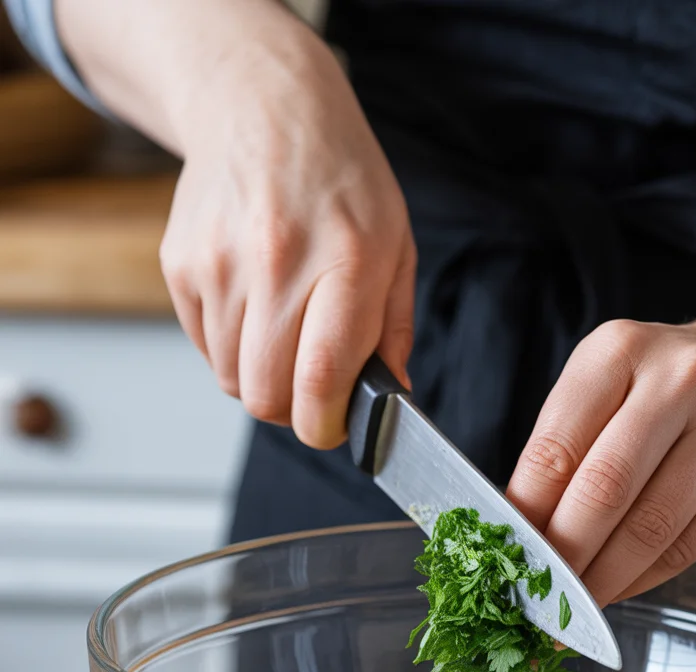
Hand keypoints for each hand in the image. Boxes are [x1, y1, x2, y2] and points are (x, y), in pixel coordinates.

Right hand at [159, 22, 414, 447]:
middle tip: (312, 387)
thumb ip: (393, 328)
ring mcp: (221, 264)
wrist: (261, 105)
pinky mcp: (182, 265)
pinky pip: (206, 348)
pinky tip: (254, 305)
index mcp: (346, 260)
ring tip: (284, 331)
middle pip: (267, 396)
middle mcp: (277, 263)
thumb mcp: (395, 243)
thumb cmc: (340, 179)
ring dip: (261, 377)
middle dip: (294, 410)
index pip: (320, 379)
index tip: (333, 425)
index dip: (325, 425)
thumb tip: (390, 397)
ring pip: (233, 381)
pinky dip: (231, 348)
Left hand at [506, 319, 695, 603]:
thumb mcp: (600, 391)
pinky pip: (689, 547)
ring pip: (652, 528)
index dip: (525, 515)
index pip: (555, 448)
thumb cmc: (656, 392)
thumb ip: (560, 452)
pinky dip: (643, 579)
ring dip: (603, 579)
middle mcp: (684, 378)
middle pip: (605, 490)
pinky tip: (618, 589)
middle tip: (537, 597)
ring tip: (572, 608)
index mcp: (620, 350)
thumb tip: (516, 537)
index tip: (507, 558)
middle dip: (564, 555)